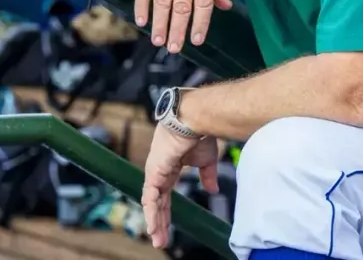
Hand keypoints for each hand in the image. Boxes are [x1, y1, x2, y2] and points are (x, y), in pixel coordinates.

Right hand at [136, 0, 232, 52]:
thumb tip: (225, 6)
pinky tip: (141, 20)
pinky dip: (142, 5)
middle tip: (174, 49)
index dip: (200, 23)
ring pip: (162, 1)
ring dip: (160, 23)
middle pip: (181, 6)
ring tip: (158, 41)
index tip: (197, 41)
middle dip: (178, 30)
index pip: (204, 2)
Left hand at [142, 126, 220, 248]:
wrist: (195, 120)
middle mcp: (159, 171)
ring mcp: (154, 171)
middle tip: (160, 241)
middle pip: (157, 202)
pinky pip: (150, 197)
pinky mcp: (153, 171)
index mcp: (169, 168)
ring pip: (152, 203)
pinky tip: (153, 226)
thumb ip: (206, 176)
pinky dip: (151, 212)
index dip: (166, 213)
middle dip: (159, 222)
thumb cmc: (200, 134)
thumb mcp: (206, 160)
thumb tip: (212, 189)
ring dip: (154, 222)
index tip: (167, 229)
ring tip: (158, 240)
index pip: (165, 196)